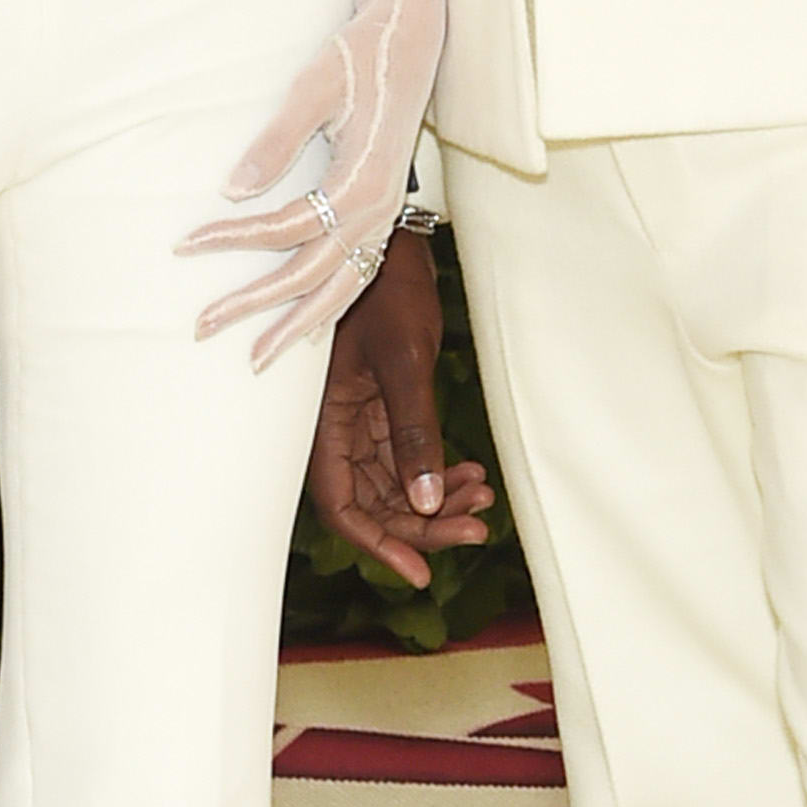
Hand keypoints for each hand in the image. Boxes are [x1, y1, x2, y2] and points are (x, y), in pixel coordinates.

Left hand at [178, 0, 445, 362]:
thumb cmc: (357, 54)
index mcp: (362, 182)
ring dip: (296, 324)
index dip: (232, 239)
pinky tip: (307, 328)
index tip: (183, 244)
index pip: (285, 228)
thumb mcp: (313, 87)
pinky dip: (331, 304)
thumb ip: (276, 141)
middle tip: (202, 328)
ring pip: (341, 288)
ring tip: (256, 358)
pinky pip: (359, 273)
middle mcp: (378, 210)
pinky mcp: (383, 211)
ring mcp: (385, 216)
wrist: (411, 37)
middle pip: (310, 275)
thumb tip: (231, 190)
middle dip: (255, 306)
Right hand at [306, 231, 495, 588]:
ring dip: (435, 499)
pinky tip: (472, 473)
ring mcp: (359, 416)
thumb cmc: (386, 288)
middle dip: (422, 524)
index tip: (420, 572)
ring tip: (482, 499)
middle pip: (374, 501)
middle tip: (477, 531)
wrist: (386, 234)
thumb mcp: (404, 362)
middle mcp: (336, 426)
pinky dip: (437, 470)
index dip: (378, 544)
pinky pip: (407, 455)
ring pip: (394, 482)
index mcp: (324, 421)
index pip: (342, 505)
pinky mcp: (382, 403)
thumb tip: (423, 503)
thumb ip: (413, 432)